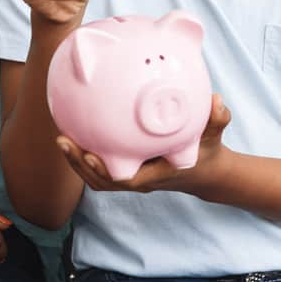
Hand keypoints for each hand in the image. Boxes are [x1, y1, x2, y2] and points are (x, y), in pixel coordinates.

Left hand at [56, 95, 233, 196]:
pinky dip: (87, 155)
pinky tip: (76, 133)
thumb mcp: (214, 135)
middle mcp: (140, 179)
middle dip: (80, 165)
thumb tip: (218, 101)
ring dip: (78, 162)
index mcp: (157, 174)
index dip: (105, 171)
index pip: (125, 179)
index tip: (89, 156)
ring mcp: (133, 176)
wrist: (205, 171)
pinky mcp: (129, 169)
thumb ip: (217, 119)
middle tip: (63, 141)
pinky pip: (103, 167)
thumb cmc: (207, 151)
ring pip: (98, 177)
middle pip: (103, 180)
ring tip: (62, 139)